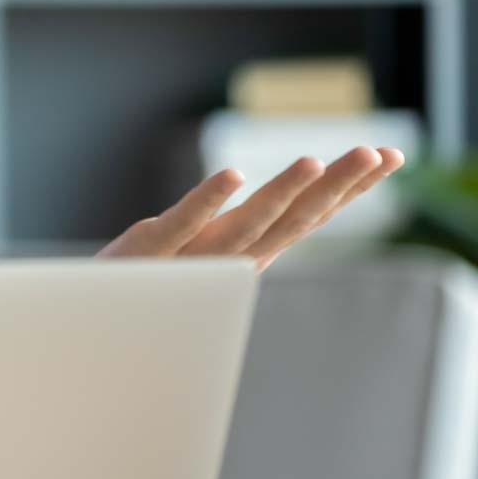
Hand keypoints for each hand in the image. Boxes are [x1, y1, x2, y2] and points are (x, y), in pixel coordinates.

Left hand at [96, 146, 404, 271]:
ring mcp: (190, 257)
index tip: (392, 155)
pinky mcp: (146, 251)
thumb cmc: (147, 289)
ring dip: (283, 194)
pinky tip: (233, 175)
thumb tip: (288, 203)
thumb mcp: (205, 257)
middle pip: (292, 218)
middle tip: (377, 152)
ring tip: (315, 160)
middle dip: (338, 186)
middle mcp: (228, 258)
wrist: (84, 327)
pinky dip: (207, 202)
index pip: (308, 216)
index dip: (349, 187)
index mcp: (245, 255)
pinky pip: (182, 226)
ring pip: (246, 224)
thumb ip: (243, 233)